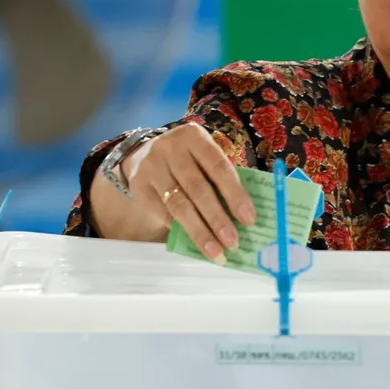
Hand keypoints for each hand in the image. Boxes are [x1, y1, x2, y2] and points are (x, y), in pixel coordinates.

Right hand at [122, 124, 255, 262]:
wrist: (143, 155)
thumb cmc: (187, 160)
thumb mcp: (202, 157)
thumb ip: (220, 178)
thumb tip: (243, 216)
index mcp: (194, 137)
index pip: (219, 167)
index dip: (235, 194)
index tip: (249, 220)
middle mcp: (171, 148)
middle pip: (198, 188)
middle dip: (218, 219)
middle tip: (233, 242)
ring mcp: (152, 167)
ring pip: (179, 205)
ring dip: (200, 232)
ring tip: (216, 251)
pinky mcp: (139, 186)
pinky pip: (163, 213)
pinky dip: (180, 230)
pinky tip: (194, 243)